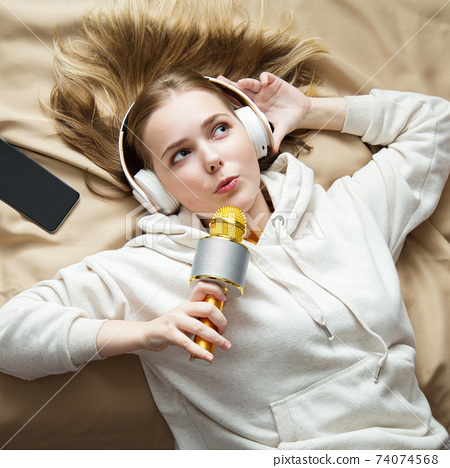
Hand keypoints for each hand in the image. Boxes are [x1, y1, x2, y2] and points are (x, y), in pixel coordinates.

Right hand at [96, 281, 230, 362]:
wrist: (147, 334)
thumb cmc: (171, 327)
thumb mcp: (185, 317)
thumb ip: (199, 316)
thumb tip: (221, 320)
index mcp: (188, 303)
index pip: (202, 288)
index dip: (215, 290)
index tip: (225, 299)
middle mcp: (182, 308)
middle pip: (207, 308)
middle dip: (221, 321)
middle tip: (225, 332)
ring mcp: (175, 320)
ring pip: (200, 327)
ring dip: (216, 338)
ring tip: (225, 346)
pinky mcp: (169, 333)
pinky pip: (187, 343)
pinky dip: (200, 351)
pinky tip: (208, 357)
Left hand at [218, 72, 311, 151]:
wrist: (302, 111)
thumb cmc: (289, 121)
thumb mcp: (282, 130)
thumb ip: (276, 138)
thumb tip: (274, 151)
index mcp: (256, 108)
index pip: (240, 103)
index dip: (231, 100)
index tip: (220, 99)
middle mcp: (258, 98)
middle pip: (241, 90)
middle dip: (231, 85)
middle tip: (220, 81)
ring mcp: (266, 89)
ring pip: (252, 83)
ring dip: (247, 82)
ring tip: (241, 84)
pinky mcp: (275, 82)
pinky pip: (267, 77)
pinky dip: (264, 78)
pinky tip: (265, 82)